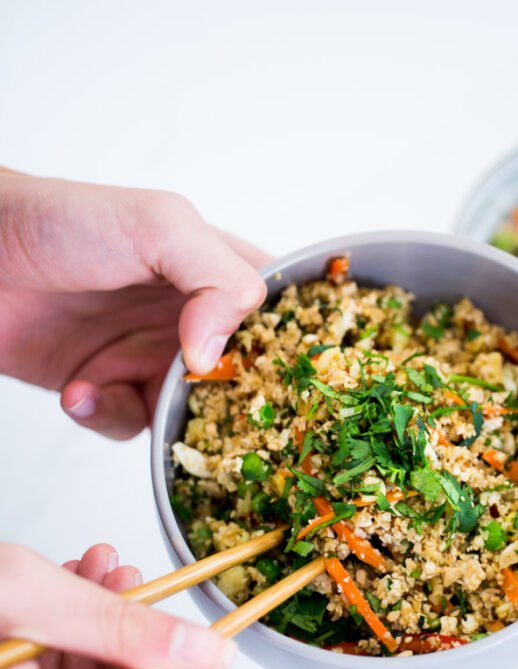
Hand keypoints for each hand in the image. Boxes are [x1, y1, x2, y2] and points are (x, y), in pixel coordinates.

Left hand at [0, 168, 270, 438]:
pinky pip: (132, 426)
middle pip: (241, 377)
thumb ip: (216, 277)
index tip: (286, 374)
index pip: (279, 311)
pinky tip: (79, 389)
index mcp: (214, 269)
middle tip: (196, 398)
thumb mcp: (158, 224)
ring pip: (190, 414)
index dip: (288, 345)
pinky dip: (106, 413)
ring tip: (108, 381)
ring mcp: (149, 355)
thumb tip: (215, 353)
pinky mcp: (109, 386)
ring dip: (152, 411)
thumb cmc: (60, 223)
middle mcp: (189, 317)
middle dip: (224, 399)